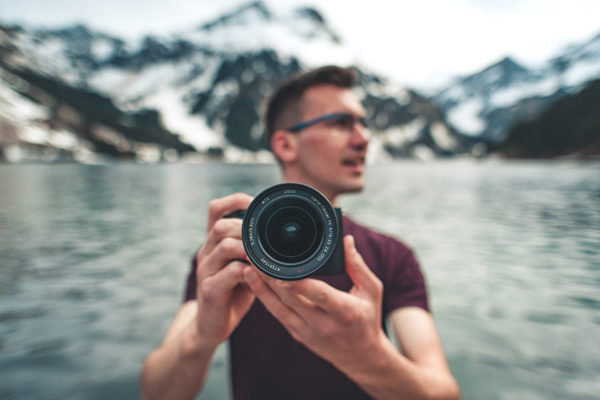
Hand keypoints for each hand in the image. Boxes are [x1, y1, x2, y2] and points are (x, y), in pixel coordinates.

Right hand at [188, 193, 254, 350]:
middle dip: (246, 228)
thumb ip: (254, 249)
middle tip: (266, 239)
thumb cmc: (233, 292)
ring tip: (264, 256)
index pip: (216, 209)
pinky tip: (258, 275)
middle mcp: (206, 252)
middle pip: (220, 225)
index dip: (236, 201)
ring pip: (224, 245)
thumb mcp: (244, 265)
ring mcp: (206, 270)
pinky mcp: (210, 290)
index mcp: (214, 243)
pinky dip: (247, 271)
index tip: (257, 204)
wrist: (211, 326)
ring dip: (249, 248)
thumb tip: (281, 232)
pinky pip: (229, 272)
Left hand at [243, 235, 386, 377]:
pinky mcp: (297, 335)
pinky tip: (254, 283)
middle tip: (255, 258)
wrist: (361, 357)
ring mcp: (307, 332)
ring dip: (261, 288)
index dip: (299, 284)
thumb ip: (358, 265)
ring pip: (278, 309)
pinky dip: (265, 298)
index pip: (319, 295)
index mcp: (344, 311)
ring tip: (248, 268)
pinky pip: (277, 315)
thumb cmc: (367, 318)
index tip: (281, 272)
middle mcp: (323, 324)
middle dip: (271, 278)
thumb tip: (345, 239)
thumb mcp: (371, 291)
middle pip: (291, 299)